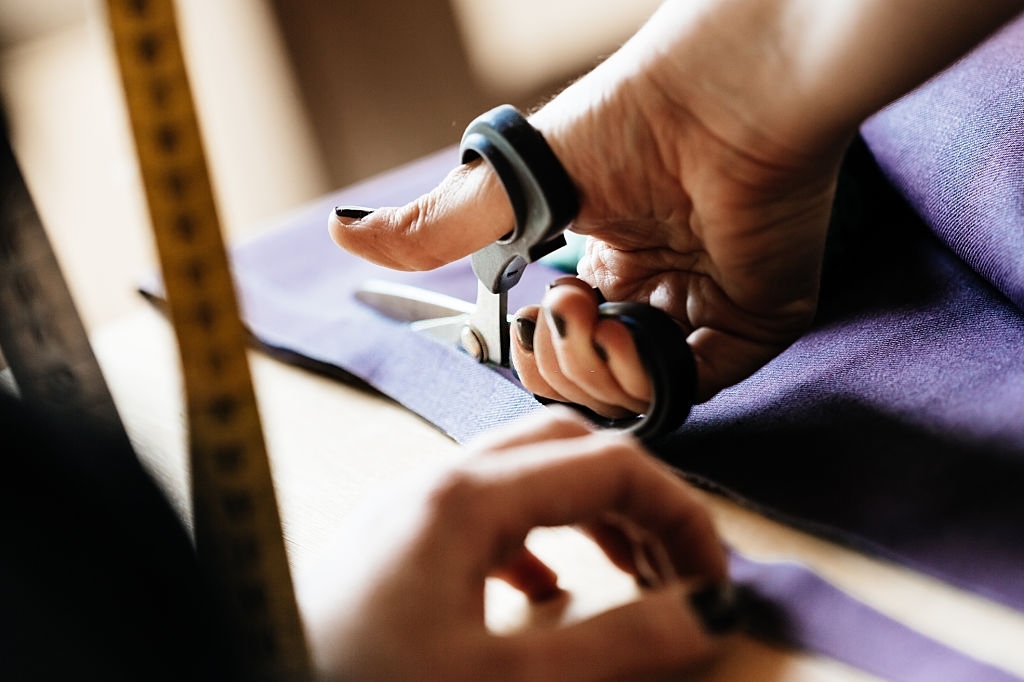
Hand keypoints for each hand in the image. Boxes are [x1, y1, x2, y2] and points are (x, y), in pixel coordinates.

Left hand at [298, 408, 736, 680]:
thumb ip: (616, 645)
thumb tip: (709, 614)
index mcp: (466, 499)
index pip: (608, 465)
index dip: (679, 515)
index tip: (716, 580)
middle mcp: (439, 486)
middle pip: (567, 451)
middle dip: (637, 502)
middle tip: (676, 571)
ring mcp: (413, 513)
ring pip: (528, 480)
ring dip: (592, 517)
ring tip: (631, 577)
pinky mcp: (397, 549)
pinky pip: (487, 520)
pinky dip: (539, 544)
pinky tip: (547, 596)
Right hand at [329, 0, 1018, 417]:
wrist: (724, 90)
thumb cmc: (628, 118)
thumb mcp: (513, 185)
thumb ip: (436, 226)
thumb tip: (344, 233)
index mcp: (606, 260)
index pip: (563, 343)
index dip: (538, 349)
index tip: (534, 314)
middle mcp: (654, 288)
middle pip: (594, 377)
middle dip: (563, 363)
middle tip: (564, 308)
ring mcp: (705, 306)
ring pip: (638, 392)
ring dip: (598, 370)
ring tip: (593, 312)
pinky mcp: (754, 319)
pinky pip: (693, 384)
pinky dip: (649, 377)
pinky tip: (626, 330)